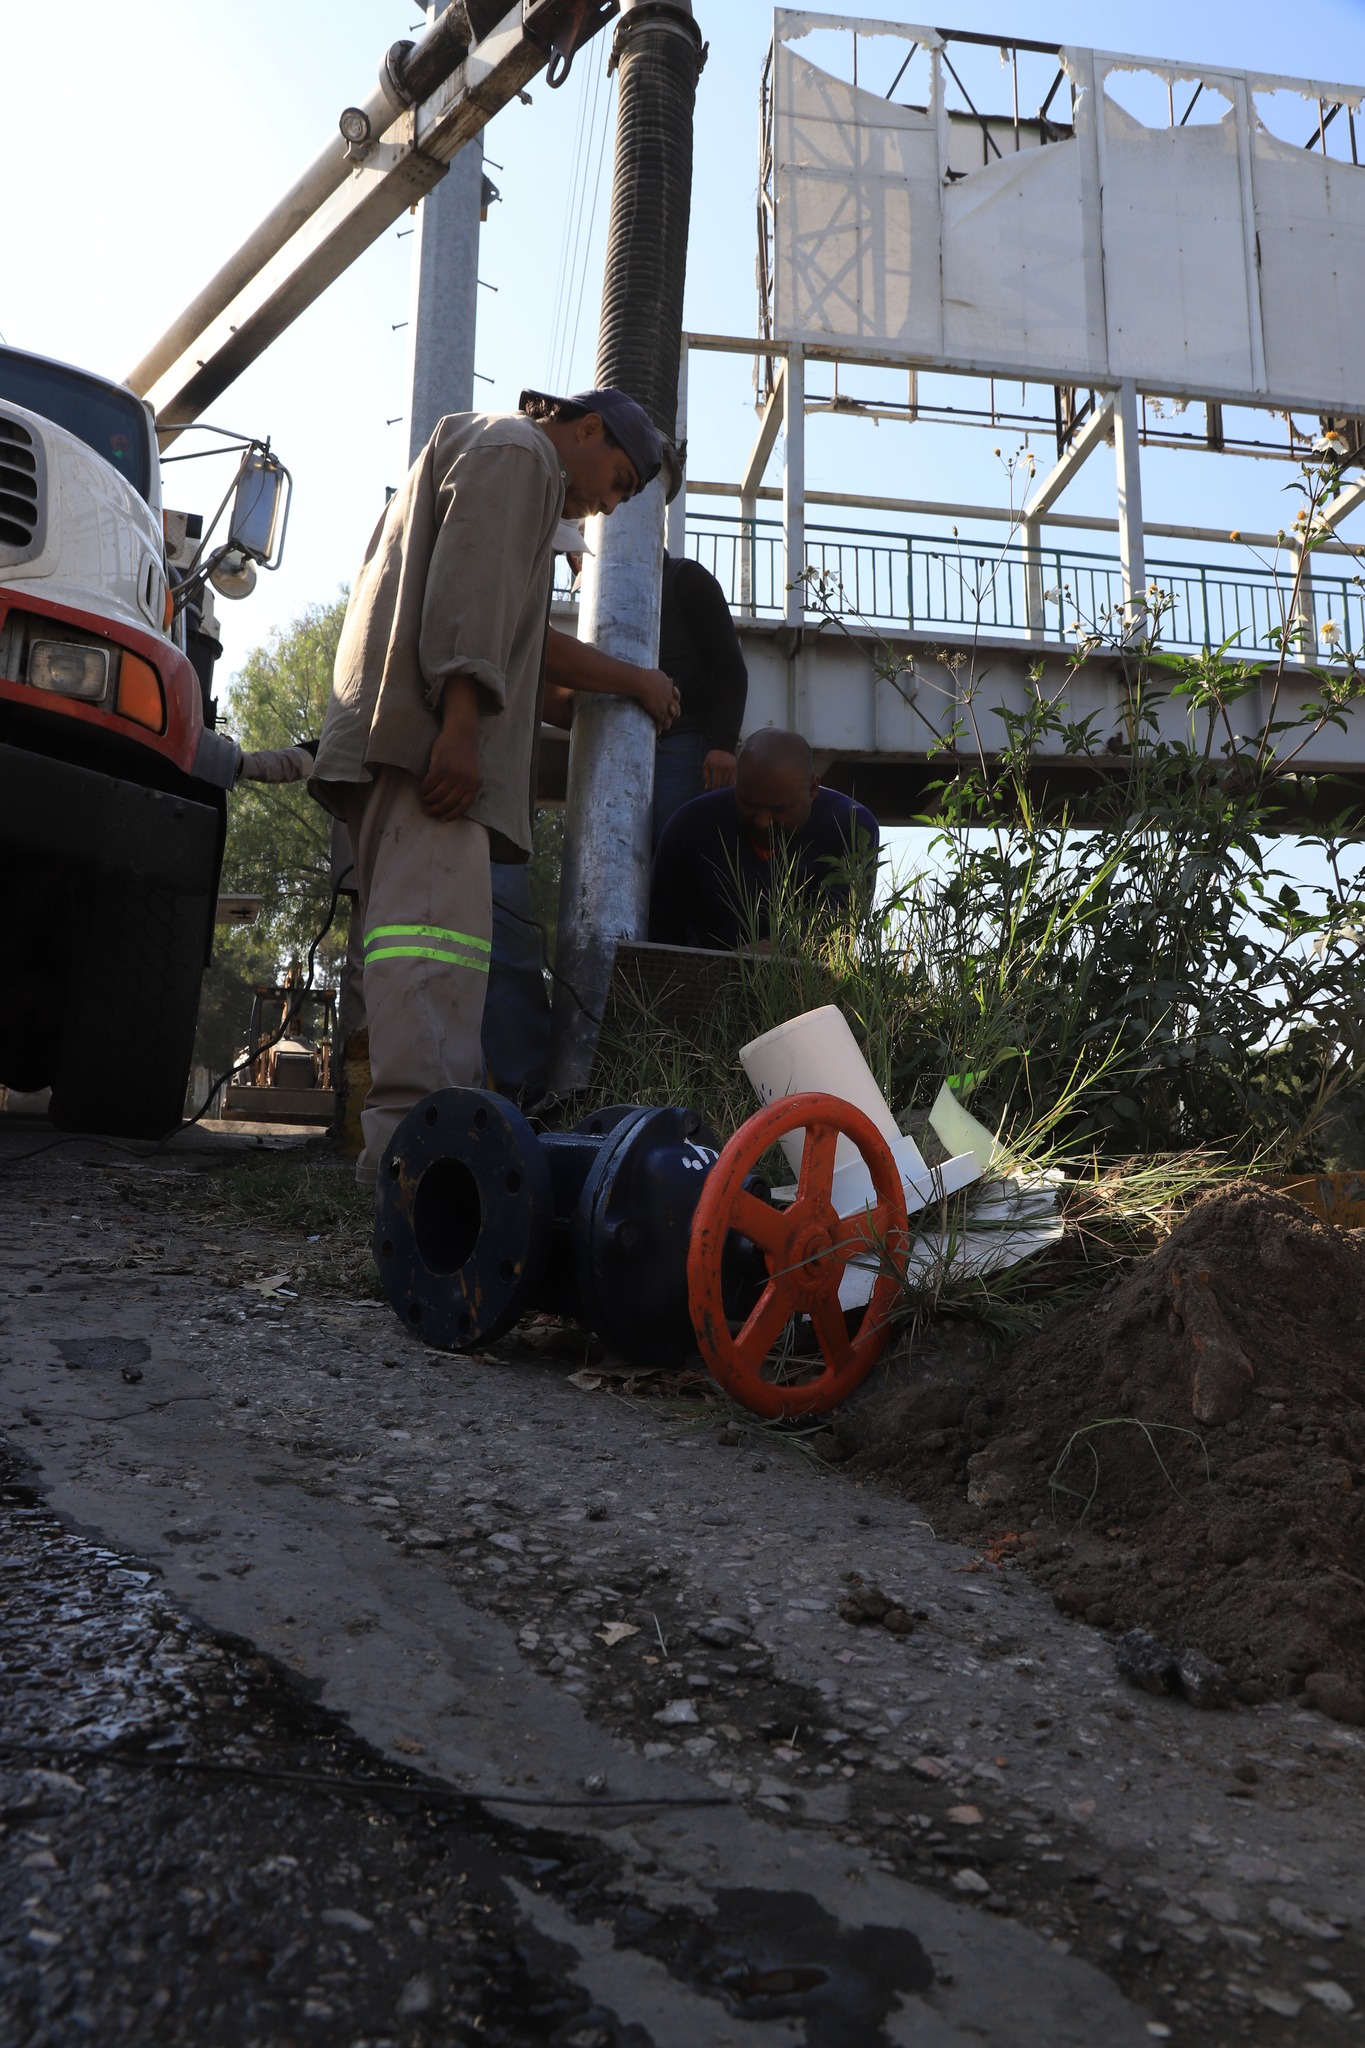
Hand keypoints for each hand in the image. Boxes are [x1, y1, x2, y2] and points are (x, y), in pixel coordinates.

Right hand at [420, 678, 483, 819]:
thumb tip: (449, 806)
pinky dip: (423, 791)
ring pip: (436, 796)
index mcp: (475, 784)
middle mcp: (465, 782)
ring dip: (427, 801)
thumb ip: (465, 787)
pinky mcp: (440, 768)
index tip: (442, 818)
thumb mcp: (471, 773)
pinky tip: (421, 791)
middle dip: (435, 810)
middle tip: (427, 811)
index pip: (463, 806)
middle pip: (447, 803)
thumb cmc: (465, 754)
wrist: (462, 733)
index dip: (451, 815)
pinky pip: (429, 785)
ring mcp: (453, 775)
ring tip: (423, 801)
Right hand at [635, 668, 679, 730]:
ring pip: (668, 718)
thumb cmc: (648, 676)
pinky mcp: (658, 712)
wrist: (642, 682)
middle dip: (674, 714)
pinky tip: (658, 732)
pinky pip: (660, 723)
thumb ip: (665, 679)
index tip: (671, 703)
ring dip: (667, 724)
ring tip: (665, 727)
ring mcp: (664, 707)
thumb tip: (670, 680)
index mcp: (670, 690)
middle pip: (676, 710)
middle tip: (671, 717)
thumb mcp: (660, 675)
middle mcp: (669, 699)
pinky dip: (659, 728)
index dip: (675, 701)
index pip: (676, 698)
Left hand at [703, 748, 736, 789]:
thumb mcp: (706, 765)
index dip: (715, 789)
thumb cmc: (712, 757)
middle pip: (724, 784)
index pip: (716, 782)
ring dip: (726, 787)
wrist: (722, 747)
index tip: (713, 792)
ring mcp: (732, 768)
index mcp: (717, 767)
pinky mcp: (736, 768)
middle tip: (718, 792)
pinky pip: (735, 779)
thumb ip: (706, 776)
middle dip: (720, 789)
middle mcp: (725, 768)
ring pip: (730, 783)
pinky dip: (731, 783)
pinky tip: (728, 785)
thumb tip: (707, 787)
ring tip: (722, 789)